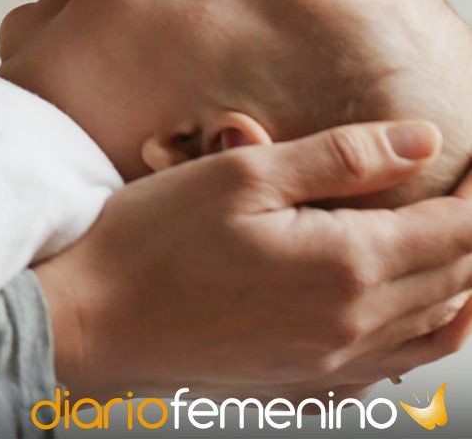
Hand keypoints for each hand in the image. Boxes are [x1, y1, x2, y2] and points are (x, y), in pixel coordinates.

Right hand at [34, 121, 471, 398]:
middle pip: (454, 281)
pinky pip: (395, 367)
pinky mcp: (306, 388)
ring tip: (460, 245)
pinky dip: (422, 330)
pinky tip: (408, 305)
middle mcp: (353, 327)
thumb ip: (341, 157)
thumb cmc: (154, 239)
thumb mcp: (244, 173)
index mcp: (345, 266)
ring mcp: (332, 367)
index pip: (454, 231)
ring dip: (460, 284)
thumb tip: (422, 140)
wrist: (93, 322)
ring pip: (435, 331)